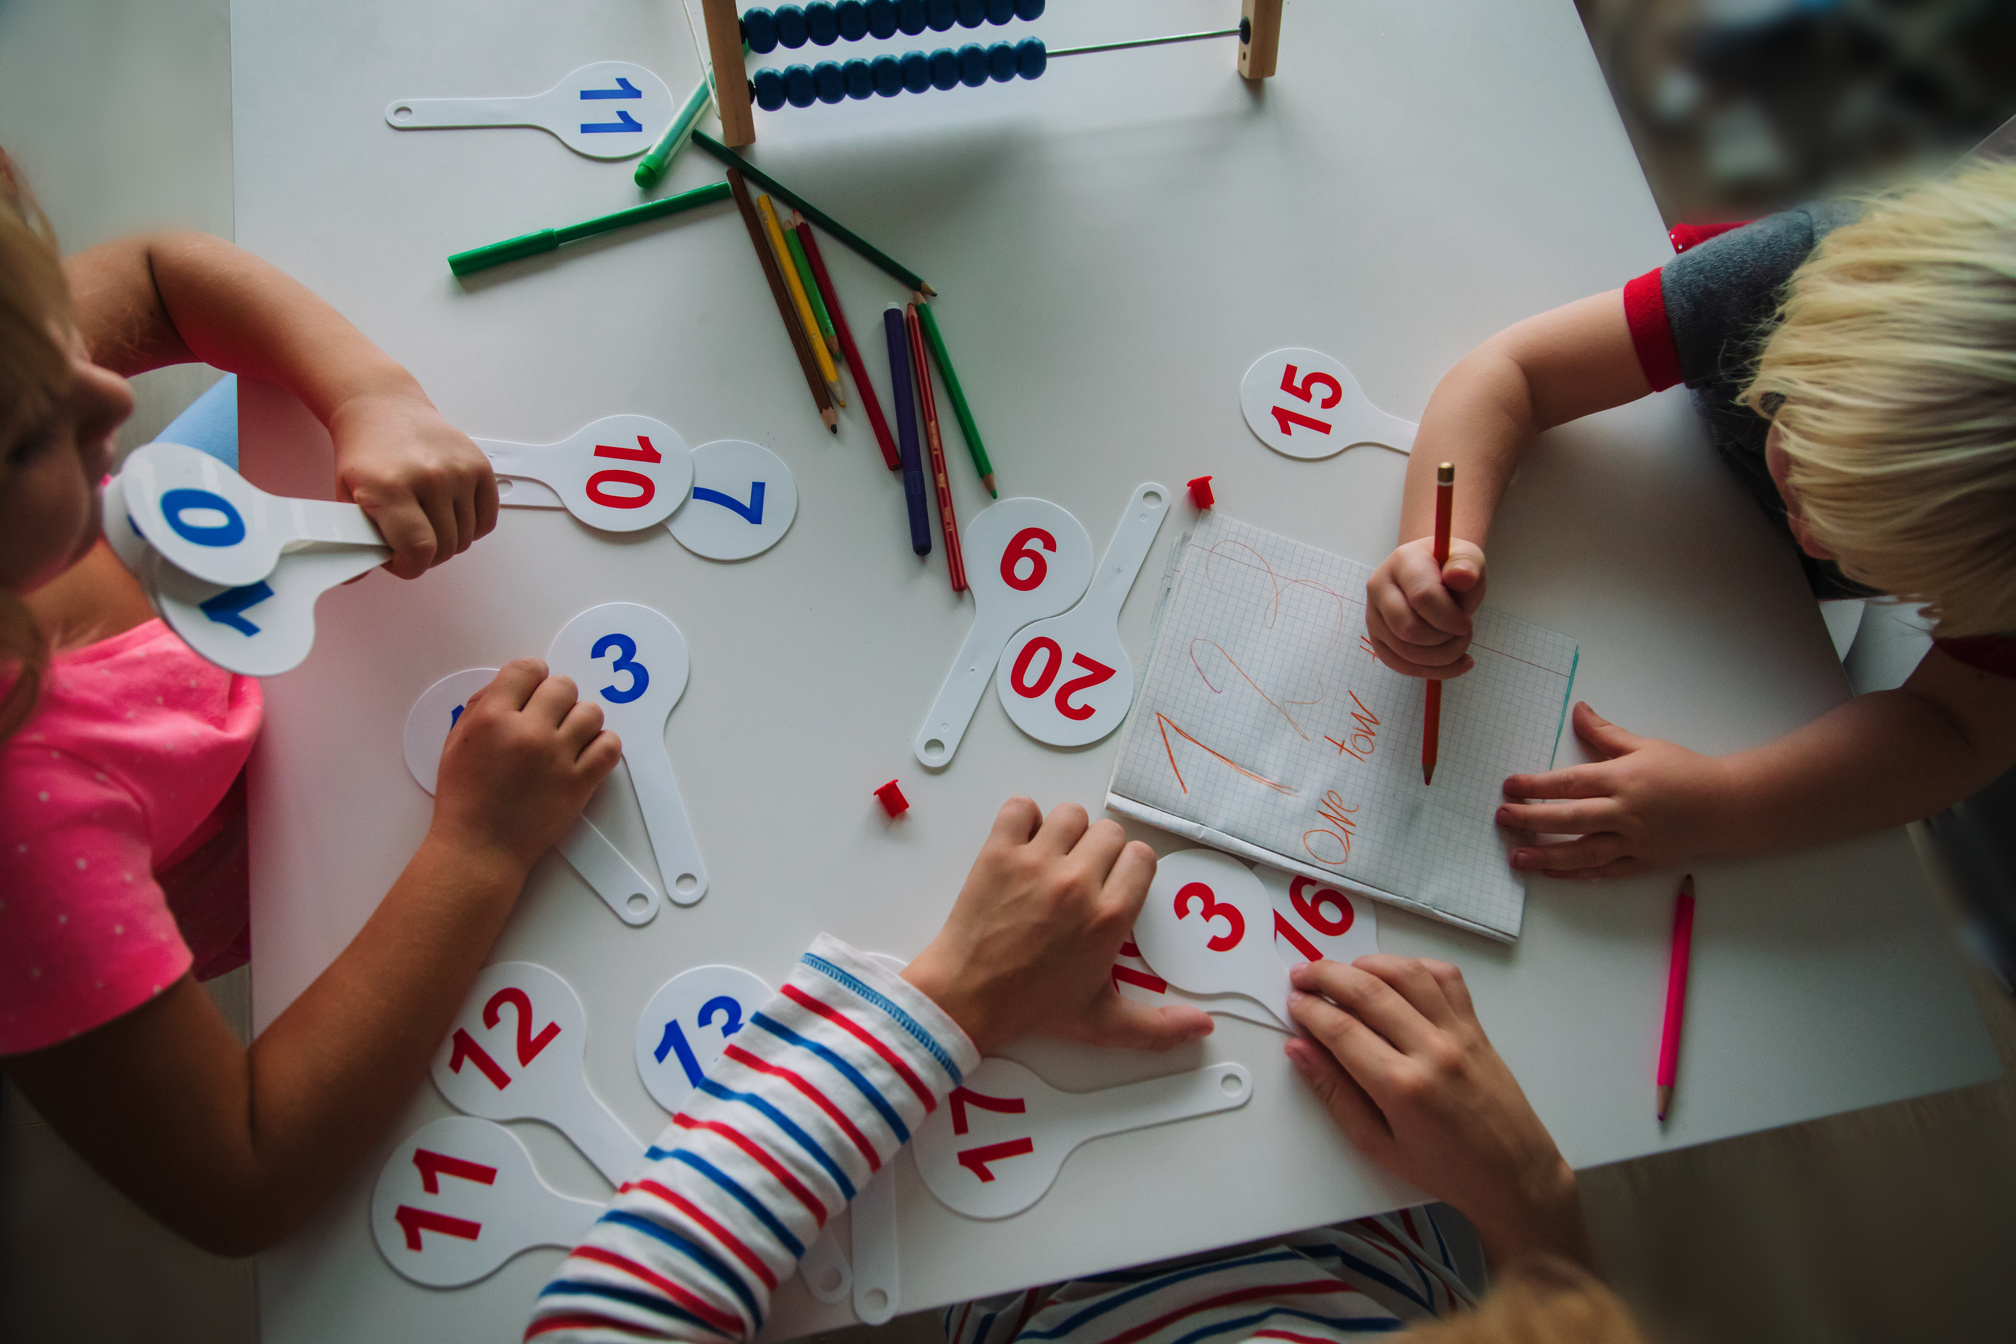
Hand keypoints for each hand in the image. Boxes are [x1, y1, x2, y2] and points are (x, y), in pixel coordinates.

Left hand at [328, 387, 497, 578]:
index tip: (402, 561)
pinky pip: (486, 520)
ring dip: (448, 541)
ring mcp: (458, 471)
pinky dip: (471, 527)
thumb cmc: (366, 451)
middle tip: (410, 540)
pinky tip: (449, 514)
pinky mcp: (480, 467)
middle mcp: (429, 476)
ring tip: (428, 523)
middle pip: (445, 548)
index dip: (410, 566)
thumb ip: (355, 537)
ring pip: (466, 538)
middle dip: (427, 555)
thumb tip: (355, 574)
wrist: (384, 407)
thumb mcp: (347, 494)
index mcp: (390, 486)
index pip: (418, 551)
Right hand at [428, 660, 620, 871]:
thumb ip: (480, 706)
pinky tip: (583, 753)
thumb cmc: (464, 798)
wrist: (480, 848)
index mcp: (492, 718)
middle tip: (546, 718)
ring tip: (566, 738)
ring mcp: (558, 758)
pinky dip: (602, 745)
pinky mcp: (580, 783)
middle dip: (555, 698)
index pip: (527, 668)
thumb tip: (509, 685)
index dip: (530, 677)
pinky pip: (610, 746)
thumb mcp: (455, 743)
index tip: (531, 691)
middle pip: (564, 686)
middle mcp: (528, 732)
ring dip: (580, 721)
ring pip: (592, 712)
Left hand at [902, 799, 1213, 1055]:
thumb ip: (1157, 1027)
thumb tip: (1204, 1028)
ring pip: (1070, 814)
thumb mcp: (1102, 1023)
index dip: (1129, 869)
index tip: (1111, 887)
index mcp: (1110, 917)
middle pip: (1110, 831)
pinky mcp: (998, 853)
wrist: (967, 1000)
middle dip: (1100, 852)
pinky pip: (1020, 807)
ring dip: (1065, 832)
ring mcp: (1036, 863)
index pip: (1143, 856)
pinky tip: (1021, 846)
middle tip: (1081, 877)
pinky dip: (1022, 820)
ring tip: (1052, 860)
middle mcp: (1078, 882)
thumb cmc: (1034, 1009)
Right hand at [1285, 956, 1589, 1269]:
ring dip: (1366, 963)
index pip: (1341, 1029)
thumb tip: (1299, 1049)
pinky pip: (1445, 978)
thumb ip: (1334, 1094)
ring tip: (1342, 971)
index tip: (1293, 1002)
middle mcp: (1431, 1051)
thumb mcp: (1376, 1145)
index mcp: (1401, 1088)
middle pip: (1368, 991)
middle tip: (1302, 976)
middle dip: (1326, 975)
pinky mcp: (1477, 1027)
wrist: (1513, 1176)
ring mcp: (1458, 1033)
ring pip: (1406, 973)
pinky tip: (1393, 976)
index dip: (1309, 1009)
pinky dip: (1414, 966)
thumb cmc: (1444, 1169)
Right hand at [1364, 535, 1486, 678]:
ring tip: (1460, 644)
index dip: (1450, 618)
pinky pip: (1400, 665)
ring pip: (1405, 653)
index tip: (1467, 623)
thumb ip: (1466, 564)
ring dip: (1442, 658)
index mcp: (1403, 562)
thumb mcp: (1467, 559)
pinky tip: (1455, 662)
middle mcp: (1379, 587)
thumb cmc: (1450, 568)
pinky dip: (1432, 670)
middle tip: (1464, 633)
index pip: (1422, 597)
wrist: (1433, 573)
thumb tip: (1460, 576)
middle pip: (1408, 630)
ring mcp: (1374, 615)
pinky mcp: (1377, 638)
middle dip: (1444, 641)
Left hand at [1498, 703, 1733, 878]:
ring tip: (1517, 858)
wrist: (1728, 805)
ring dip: (1548, 857)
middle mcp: (1625, 812)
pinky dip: (1576, 875)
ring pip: (1584, 853)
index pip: (1570, 783)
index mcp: (1623, 779)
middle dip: (1532, 819)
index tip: (1509, 786)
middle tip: (1502, 818)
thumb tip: (1577, 709)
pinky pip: (1604, 873)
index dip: (1536, 785)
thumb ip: (1604, 733)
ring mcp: (1634, 841)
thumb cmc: (1685, 771)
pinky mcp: (1643, 862)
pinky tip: (1551, 874)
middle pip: (1571, 818)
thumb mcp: (1644, 745)